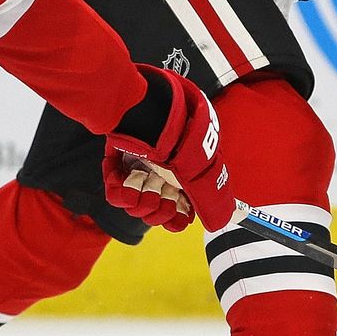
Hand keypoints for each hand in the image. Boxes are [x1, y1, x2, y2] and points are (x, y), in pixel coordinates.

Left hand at [102, 65, 235, 231]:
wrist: (151, 116)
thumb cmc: (179, 134)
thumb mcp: (203, 167)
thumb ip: (210, 195)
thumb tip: (221, 219)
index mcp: (181, 173)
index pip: (178, 208)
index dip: (178, 218)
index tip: (179, 217)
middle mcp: (160, 174)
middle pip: (156, 212)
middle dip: (160, 208)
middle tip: (163, 193)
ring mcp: (138, 171)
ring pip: (136, 206)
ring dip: (142, 197)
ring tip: (146, 179)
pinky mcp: (117, 168)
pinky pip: (115, 195)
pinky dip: (122, 191)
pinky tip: (129, 179)